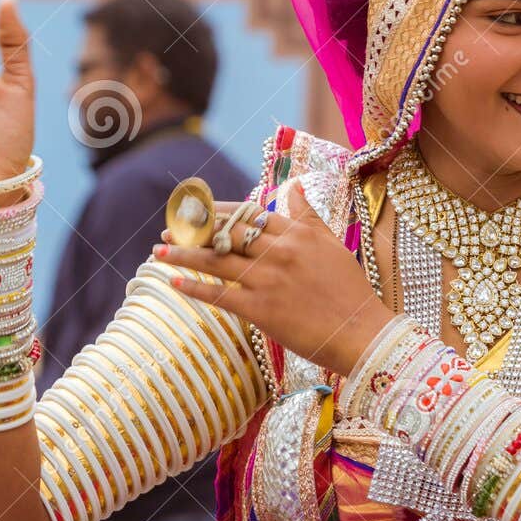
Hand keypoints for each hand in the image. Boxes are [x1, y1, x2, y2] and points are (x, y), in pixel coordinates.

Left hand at [157, 186, 394, 377]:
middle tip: (171, 227)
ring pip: (216, 261)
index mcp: (298, 233)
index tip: (200, 210)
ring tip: (158, 249)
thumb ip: (309, 217)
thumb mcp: (333, 245)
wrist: (362, 333)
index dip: (220, 211)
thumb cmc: (351, 293)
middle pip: (227, 233)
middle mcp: (280, 251)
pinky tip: (172, 283)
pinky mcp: (262, 309)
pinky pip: (219, 295)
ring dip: (183, 254)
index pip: (250, 213)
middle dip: (195, 228)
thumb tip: (296, 187)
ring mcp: (269, 280)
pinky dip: (193, 288)